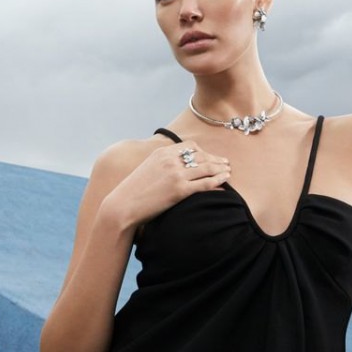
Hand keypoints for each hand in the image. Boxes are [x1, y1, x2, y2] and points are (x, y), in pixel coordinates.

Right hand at [101, 140, 230, 227]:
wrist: (123, 205)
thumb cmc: (133, 191)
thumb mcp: (146, 169)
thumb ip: (161, 163)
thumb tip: (174, 166)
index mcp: (162, 153)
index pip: (190, 146)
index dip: (203, 151)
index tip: (209, 157)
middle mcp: (170, 160)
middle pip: (201, 155)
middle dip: (215, 159)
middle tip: (226, 163)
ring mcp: (176, 174)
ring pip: (206, 168)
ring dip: (220, 168)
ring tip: (228, 171)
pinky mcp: (179, 190)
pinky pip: (205, 183)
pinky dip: (218, 181)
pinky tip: (225, 181)